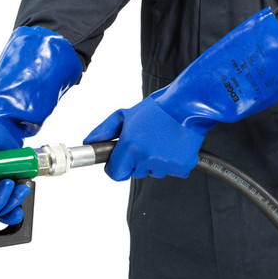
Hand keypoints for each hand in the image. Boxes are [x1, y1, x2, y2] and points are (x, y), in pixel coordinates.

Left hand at [84, 96, 208, 180]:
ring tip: (163, 141)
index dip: (117, 167)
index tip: (121, 162)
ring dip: (157, 162)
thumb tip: (89, 142)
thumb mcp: (125, 115)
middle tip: (148, 142)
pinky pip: (173, 172)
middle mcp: (145, 157)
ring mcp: (164, 164)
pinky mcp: (181, 166)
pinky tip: (175, 146)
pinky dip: (175, 163)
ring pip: (155, 173)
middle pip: (135, 173)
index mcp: (129, 146)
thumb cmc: (157, 108)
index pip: (115, 173)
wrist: (187, 104)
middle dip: (138, 162)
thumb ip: (104, 130)